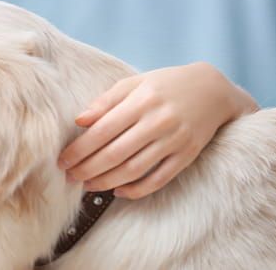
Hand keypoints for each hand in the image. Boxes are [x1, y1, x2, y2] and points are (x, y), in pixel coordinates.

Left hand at [57, 62, 258, 198]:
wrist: (212, 91)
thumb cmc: (164, 85)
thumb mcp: (134, 83)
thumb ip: (105, 102)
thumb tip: (79, 121)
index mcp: (142, 101)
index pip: (102, 131)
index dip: (79, 149)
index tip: (62, 160)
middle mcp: (159, 122)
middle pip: (115, 154)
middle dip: (88, 169)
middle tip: (70, 177)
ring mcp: (175, 141)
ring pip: (134, 170)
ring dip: (106, 182)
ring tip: (87, 185)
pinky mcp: (187, 156)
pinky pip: (158, 180)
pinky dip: (136, 189)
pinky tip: (117, 191)